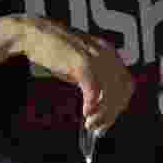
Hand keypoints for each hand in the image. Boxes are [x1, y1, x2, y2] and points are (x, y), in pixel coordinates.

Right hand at [0, 14, 134, 133]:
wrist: (35, 35)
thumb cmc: (57, 53)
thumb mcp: (82, 66)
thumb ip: (95, 80)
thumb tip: (101, 105)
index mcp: (111, 55)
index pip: (127, 84)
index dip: (120, 105)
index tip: (108, 121)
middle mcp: (109, 55)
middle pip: (122, 89)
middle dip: (112, 112)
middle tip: (99, 128)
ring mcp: (97, 57)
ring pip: (111, 90)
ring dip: (103, 111)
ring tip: (90, 124)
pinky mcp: (81, 61)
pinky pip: (94, 86)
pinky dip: (92, 102)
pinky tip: (86, 113)